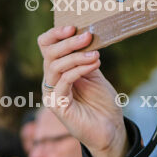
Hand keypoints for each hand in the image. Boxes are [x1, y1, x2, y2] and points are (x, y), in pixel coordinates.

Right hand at [38, 26, 127, 156]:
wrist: (110, 130)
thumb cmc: (102, 103)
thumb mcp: (95, 74)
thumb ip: (86, 57)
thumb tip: (86, 35)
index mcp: (57, 71)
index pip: (46, 46)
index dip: (55, 34)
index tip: (73, 26)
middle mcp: (50, 81)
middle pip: (49, 54)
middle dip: (68, 42)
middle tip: (87, 36)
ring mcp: (52, 94)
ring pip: (55, 66)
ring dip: (76, 55)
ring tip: (96, 55)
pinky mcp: (58, 106)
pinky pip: (64, 82)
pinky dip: (79, 69)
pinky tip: (94, 64)